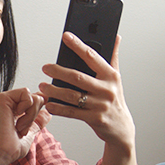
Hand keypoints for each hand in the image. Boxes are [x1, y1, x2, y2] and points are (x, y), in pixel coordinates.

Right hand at [0, 87, 47, 164]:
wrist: (4, 151)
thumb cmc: (13, 147)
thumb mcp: (31, 133)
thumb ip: (38, 121)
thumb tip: (47, 113)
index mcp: (17, 111)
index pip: (35, 100)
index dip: (41, 106)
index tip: (37, 119)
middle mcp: (12, 104)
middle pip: (38, 98)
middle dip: (35, 116)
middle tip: (22, 128)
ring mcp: (7, 100)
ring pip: (34, 96)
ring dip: (31, 115)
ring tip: (18, 125)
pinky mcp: (3, 97)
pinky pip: (26, 93)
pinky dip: (27, 108)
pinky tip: (15, 118)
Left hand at [39, 33, 137, 164]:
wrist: (121, 128)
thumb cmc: (115, 99)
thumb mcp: (116, 78)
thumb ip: (113, 57)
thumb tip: (116, 36)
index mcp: (111, 76)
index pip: (92, 56)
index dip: (78, 45)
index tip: (66, 36)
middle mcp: (106, 90)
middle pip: (78, 77)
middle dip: (59, 71)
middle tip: (45, 67)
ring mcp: (100, 105)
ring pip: (72, 95)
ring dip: (54, 90)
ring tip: (43, 86)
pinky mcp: (94, 119)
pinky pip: (72, 112)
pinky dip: (58, 108)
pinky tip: (49, 104)